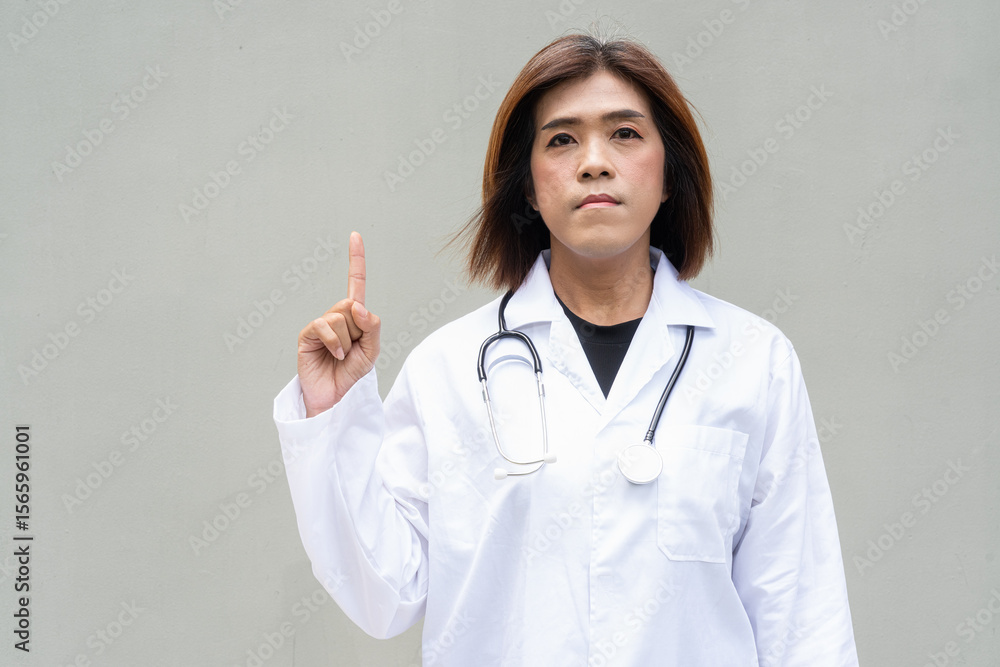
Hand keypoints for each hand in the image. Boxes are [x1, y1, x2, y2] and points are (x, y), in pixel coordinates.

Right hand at [297, 231, 380, 416]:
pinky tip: (335, 355)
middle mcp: (336, 316)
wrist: (335, 398)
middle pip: (352, 304)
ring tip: (342, 356)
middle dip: (359, 329)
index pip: (355, 283)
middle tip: (353, 348)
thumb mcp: (372, 351)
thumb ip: (372, 327)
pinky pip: (325, 326)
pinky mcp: (308, 335)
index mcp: (354, 317)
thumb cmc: (353, 374)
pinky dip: (335, 342)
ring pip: (340, 317)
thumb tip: (358, 306)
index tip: (355, 235)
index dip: (356, 259)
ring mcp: (321, 325)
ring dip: (347, 341)